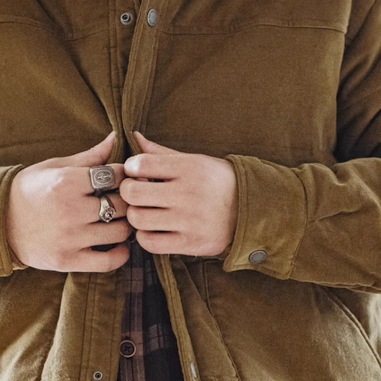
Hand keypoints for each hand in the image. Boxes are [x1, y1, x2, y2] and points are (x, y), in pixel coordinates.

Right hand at [4, 132, 132, 271]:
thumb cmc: (29, 190)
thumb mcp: (54, 167)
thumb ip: (88, 157)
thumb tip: (115, 138)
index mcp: (66, 182)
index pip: (116, 176)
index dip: (123, 176)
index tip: (120, 180)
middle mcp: (69, 210)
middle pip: (122, 204)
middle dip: (127, 201)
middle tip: (124, 201)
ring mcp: (69, 238)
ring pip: (120, 231)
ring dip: (125, 225)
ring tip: (119, 221)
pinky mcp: (68, 260)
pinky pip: (109, 261)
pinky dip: (120, 254)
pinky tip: (118, 245)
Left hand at [120, 132, 237, 255]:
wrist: (252, 212)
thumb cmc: (218, 182)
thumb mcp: (195, 161)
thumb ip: (161, 153)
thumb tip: (133, 137)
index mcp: (189, 168)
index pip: (141, 164)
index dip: (131, 168)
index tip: (136, 172)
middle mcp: (189, 193)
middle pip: (133, 193)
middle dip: (128, 192)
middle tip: (136, 194)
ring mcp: (189, 220)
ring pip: (138, 219)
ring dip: (135, 216)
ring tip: (144, 212)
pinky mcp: (190, 243)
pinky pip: (150, 242)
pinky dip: (145, 236)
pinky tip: (153, 229)